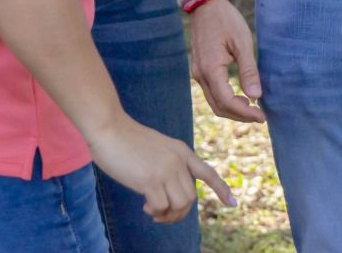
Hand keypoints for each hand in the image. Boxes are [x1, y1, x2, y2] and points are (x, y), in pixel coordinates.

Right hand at [88, 114, 235, 223]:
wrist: (109, 126)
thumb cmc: (125, 139)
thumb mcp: (156, 148)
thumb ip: (167, 164)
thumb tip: (169, 193)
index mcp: (181, 151)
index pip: (207, 173)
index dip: (221, 189)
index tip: (232, 203)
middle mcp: (178, 160)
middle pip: (191, 197)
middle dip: (178, 213)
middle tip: (160, 215)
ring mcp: (166, 169)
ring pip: (180, 205)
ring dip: (167, 215)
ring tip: (152, 211)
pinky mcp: (150, 179)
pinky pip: (161, 207)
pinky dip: (154, 211)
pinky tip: (144, 205)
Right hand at [189, 0, 264, 122]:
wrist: (206, 4)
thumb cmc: (226, 20)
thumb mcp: (242, 43)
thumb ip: (248, 70)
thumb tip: (256, 96)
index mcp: (210, 69)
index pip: (227, 102)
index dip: (245, 113)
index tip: (262, 116)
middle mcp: (200, 75)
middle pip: (219, 107)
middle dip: (240, 115)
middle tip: (260, 116)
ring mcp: (198, 73)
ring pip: (214, 102)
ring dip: (233, 110)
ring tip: (253, 109)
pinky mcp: (200, 69)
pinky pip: (212, 92)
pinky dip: (226, 100)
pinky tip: (241, 97)